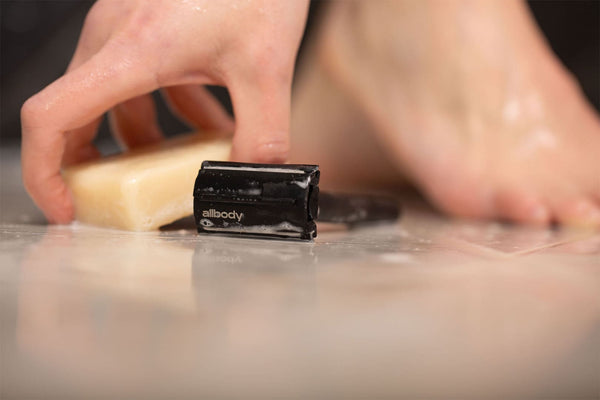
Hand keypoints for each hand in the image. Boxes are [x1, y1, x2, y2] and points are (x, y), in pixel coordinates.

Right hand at [21, 0, 308, 222]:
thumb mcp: (267, 68)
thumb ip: (262, 135)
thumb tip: (255, 178)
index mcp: (132, 50)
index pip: (52, 117)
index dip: (45, 173)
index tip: (66, 208)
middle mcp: (116, 36)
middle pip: (80, 116)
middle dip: (105, 166)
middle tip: (133, 198)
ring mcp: (129, 28)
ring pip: (118, 102)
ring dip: (151, 139)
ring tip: (197, 158)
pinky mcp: (148, 25)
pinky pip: (144, 82)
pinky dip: (171, 111)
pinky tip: (215, 123)